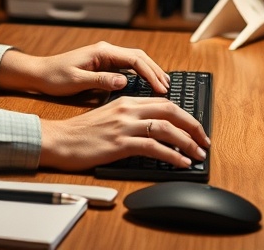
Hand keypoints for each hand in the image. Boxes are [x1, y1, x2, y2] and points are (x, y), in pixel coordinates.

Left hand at [0, 41, 169, 96]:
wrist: (39, 73)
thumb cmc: (54, 76)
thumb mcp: (76, 81)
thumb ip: (100, 80)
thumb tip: (124, 81)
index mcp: (101, 52)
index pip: (134, 59)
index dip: (150, 73)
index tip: (160, 88)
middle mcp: (106, 51)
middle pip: (139, 57)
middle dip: (155, 71)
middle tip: (168, 88)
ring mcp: (105, 56)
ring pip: (135, 61)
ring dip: (150, 71)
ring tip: (163, 86)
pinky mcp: (103, 64)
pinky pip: (128, 67)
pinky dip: (140, 74)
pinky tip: (146, 85)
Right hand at [38, 95, 210, 170]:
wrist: (59, 139)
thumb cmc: (81, 132)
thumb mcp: (108, 116)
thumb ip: (129, 117)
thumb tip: (152, 127)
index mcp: (126, 101)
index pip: (164, 103)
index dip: (185, 116)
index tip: (195, 129)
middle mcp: (128, 110)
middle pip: (171, 111)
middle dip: (193, 126)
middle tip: (204, 140)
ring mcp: (125, 126)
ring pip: (166, 128)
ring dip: (187, 143)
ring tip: (198, 154)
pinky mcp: (120, 143)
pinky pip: (154, 147)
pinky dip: (172, 156)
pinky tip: (181, 163)